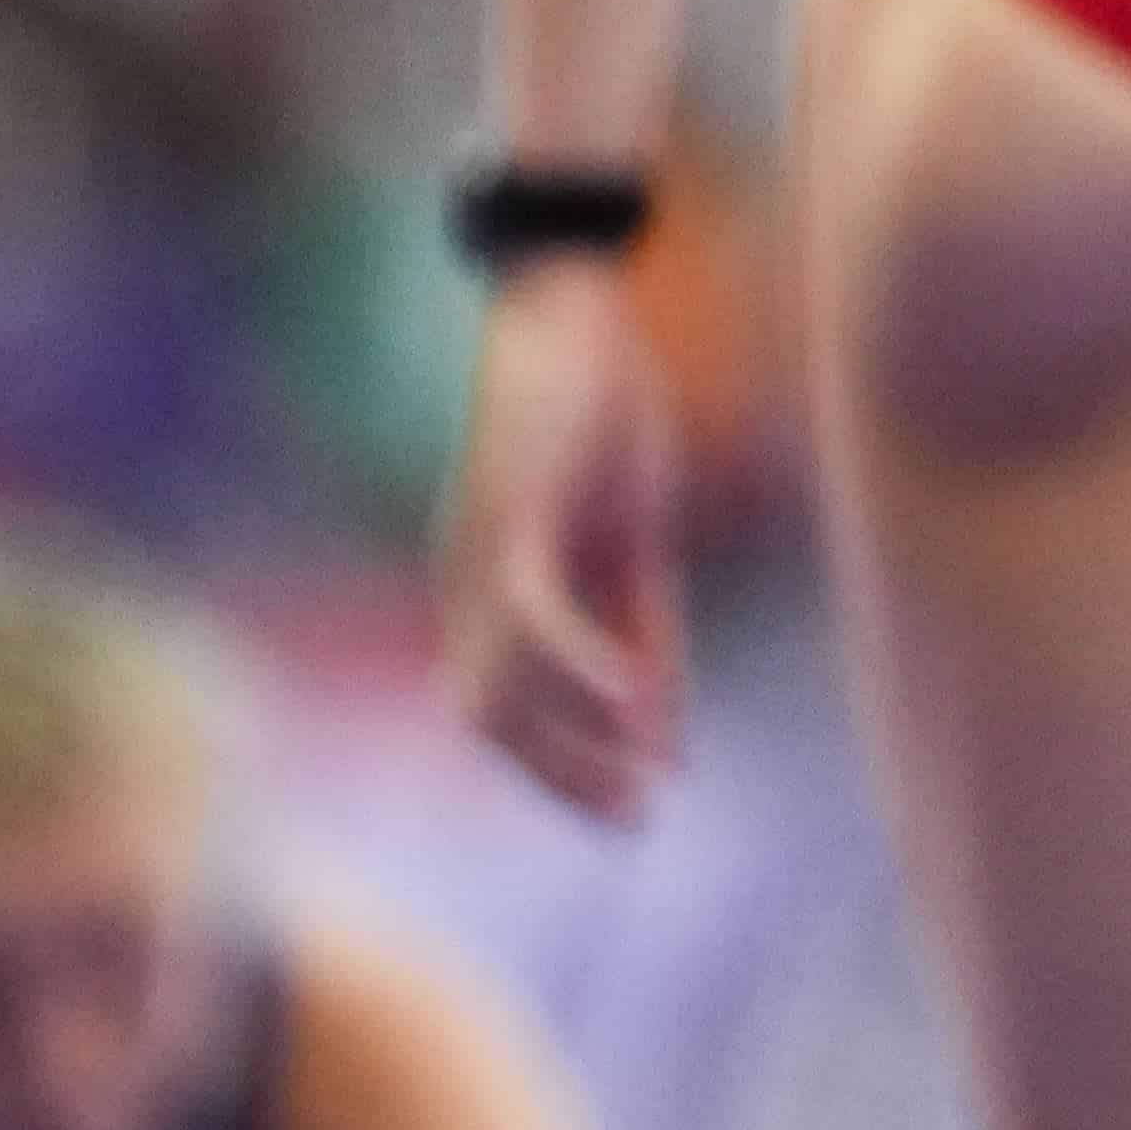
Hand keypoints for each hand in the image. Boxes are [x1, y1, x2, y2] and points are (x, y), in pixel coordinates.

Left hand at [439, 261, 688, 818]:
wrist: (574, 309)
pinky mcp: (509, 521)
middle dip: (560, 780)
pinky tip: (630, 703)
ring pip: (496, 690)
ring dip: (568, 746)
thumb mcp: (636, 539)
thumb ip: (642, 631)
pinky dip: (578, 672)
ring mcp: (478, 557)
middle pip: (488, 722)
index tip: (637, 809)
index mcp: (495, 592)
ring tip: (638, 779)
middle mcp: (468, 587)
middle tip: (634, 820)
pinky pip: (530, 622)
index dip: (566, 772)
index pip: (512, 713)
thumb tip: (662, 730)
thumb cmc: (605, 413)